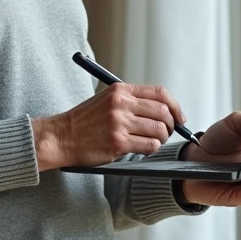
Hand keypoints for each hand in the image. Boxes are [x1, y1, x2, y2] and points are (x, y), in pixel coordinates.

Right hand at [32, 83, 185, 170]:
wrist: (61, 137)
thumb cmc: (84, 121)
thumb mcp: (107, 100)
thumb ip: (132, 101)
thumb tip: (164, 110)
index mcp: (120, 90)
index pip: (160, 93)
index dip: (175, 106)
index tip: (179, 117)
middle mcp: (121, 104)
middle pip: (163, 111)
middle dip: (171, 125)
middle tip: (167, 132)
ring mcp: (119, 124)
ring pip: (159, 130)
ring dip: (162, 138)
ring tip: (153, 142)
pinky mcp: (118, 143)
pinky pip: (149, 146)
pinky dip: (152, 149)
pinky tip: (143, 149)